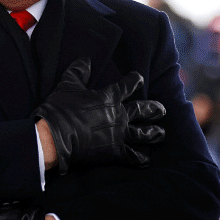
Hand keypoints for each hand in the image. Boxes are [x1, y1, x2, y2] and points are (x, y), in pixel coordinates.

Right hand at [33, 58, 164, 174]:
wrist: (57, 135)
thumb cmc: (61, 108)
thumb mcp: (68, 85)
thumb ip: (78, 71)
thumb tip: (85, 60)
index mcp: (109, 97)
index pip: (127, 85)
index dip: (135, 80)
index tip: (139, 78)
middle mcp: (119, 115)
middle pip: (142, 110)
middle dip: (153, 109)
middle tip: (162, 110)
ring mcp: (119, 134)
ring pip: (142, 133)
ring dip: (153, 133)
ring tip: (161, 134)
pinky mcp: (115, 152)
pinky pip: (132, 156)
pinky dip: (140, 158)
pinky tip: (146, 159)